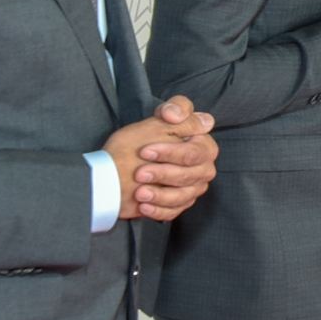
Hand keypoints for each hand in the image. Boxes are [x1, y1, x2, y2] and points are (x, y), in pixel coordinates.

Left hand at [103, 96, 217, 221]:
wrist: (117, 170)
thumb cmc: (139, 142)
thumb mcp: (157, 120)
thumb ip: (176, 109)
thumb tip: (177, 114)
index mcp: (203, 145)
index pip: (194, 152)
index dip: (170, 152)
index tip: (145, 151)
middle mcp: (203, 167)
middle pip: (189, 174)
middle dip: (163, 173)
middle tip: (140, 173)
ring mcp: (193, 187)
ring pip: (182, 195)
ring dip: (160, 194)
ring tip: (140, 192)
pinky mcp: (180, 204)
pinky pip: (174, 211)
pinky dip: (158, 210)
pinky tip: (144, 206)